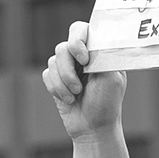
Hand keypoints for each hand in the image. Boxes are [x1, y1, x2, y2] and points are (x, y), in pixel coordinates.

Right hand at [42, 22, 126, 141]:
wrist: (92, 128)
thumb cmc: (107, 103)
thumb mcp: (111, 78)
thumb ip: (102, 56)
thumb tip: (93, 40)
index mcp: (97, 50)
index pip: (81, 30)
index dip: (78, 41)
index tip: (84, 60)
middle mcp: (81, 55)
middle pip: (63, 47)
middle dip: (68, 68)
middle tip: (78, 86)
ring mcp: (67, 67)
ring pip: (53, 61)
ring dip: (64, 82)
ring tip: (75, 95)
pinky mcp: (55, 79)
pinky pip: (47, 75)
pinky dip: (56, 89)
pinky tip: (68, 99)